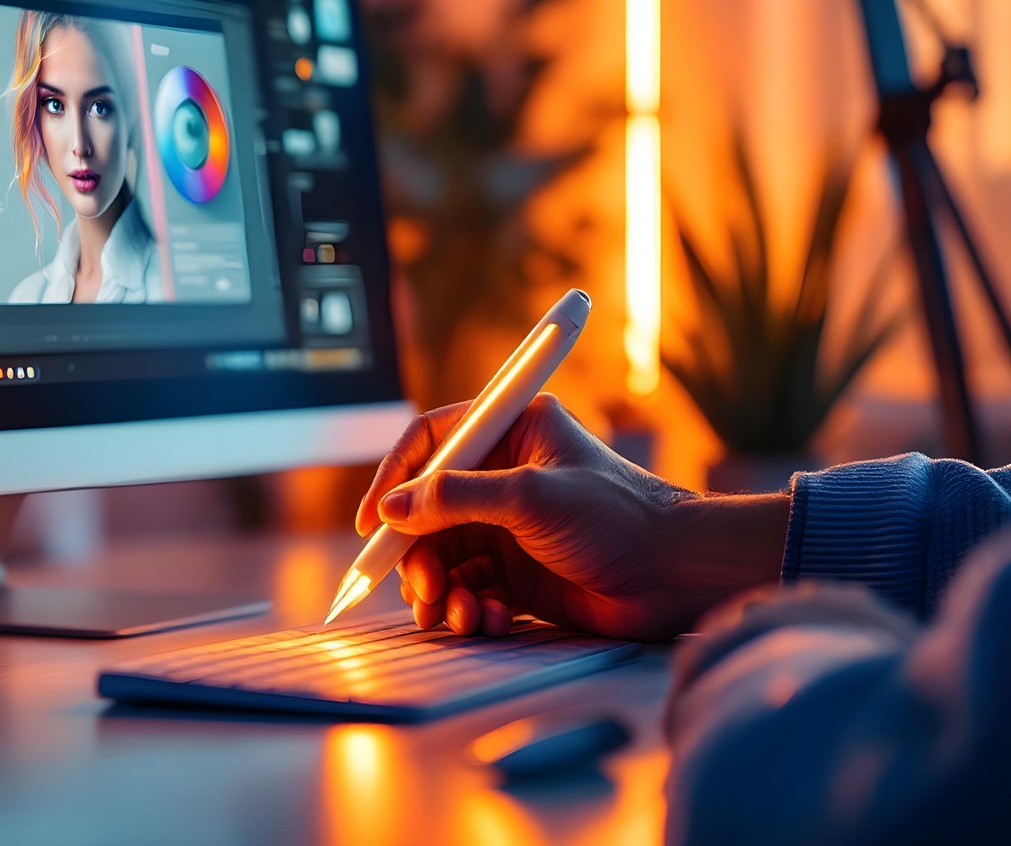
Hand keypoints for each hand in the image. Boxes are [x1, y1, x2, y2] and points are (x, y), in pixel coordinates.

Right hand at [355, 394, 788, 640]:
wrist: (679, 574)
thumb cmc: (620, 518)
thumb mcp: (530, 497)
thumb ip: (455, 499)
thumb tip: (394, 509)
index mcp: (513, 432)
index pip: (432, 443)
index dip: (395, 479)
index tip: (373, 522)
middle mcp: (506, 475)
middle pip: (428, 510)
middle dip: (417, 553)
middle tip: (422, 586)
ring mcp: (510, 526)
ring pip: (444, 555)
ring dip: (441, 588)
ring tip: (459, 613)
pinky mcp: (519, 572)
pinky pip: (469, 587)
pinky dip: (468, 607)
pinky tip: (485, 620)